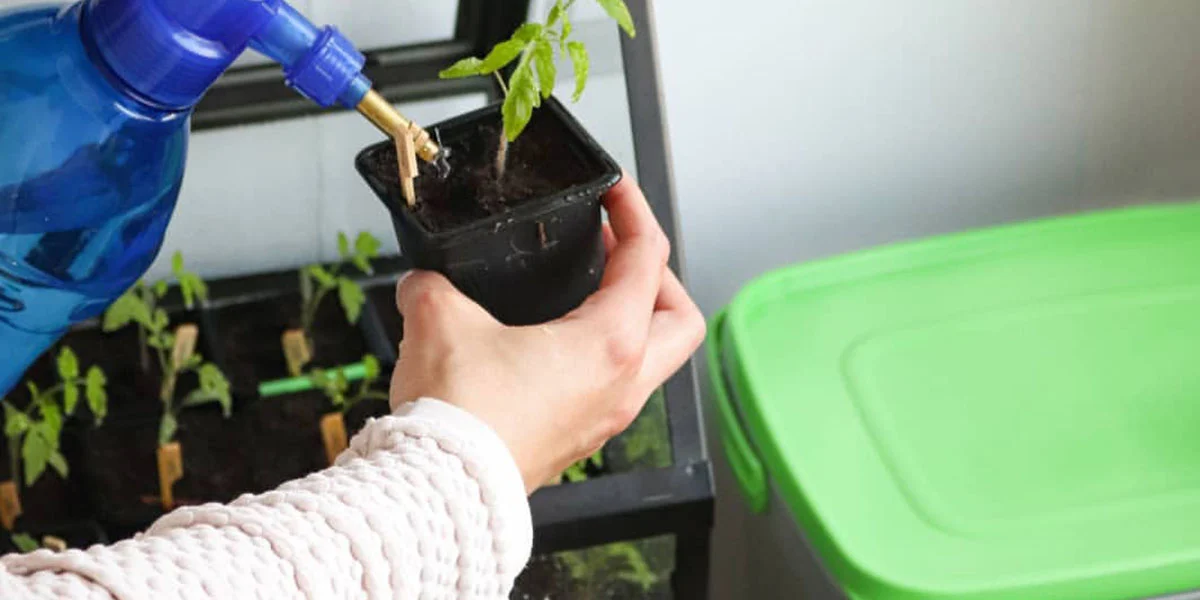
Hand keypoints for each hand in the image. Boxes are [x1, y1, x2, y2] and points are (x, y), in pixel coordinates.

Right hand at [390, 175, 705, 492]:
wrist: (442, 490)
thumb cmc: (460, 419)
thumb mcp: (440, 322)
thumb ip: (433, 286)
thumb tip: (424, 283)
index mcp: (610, 344)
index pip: (648, 257)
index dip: (633, 210)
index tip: (614, 191)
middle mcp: (622, 384)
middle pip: (680, 318)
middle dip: (657, 277)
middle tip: (616, 255)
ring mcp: (605, 417)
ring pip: (653, 359)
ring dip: (632, 319)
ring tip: (585, 294)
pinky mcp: (579, 438)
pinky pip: (614, 387)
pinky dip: (601, 356)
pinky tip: (552, 344)